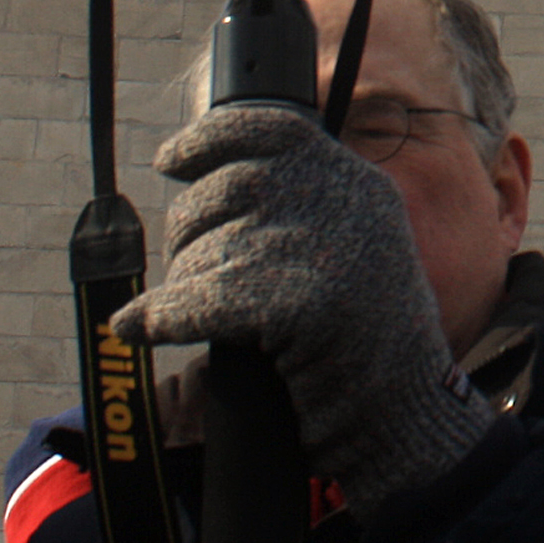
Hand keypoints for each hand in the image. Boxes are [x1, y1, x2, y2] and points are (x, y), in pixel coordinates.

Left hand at [110, 106, 493, 519]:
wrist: (409, 415)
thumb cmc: (374, 343)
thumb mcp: (360, 247)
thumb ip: (306, 206)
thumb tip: (214, 183)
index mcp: (355, 181)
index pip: (271, 127)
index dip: (208, 139)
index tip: (168, 160)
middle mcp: (336, 200)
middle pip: (225, 187)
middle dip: (188, 226)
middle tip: (182, 260)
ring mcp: (315, 247)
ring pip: (208, 245)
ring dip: (182, 280)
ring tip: (187, 309)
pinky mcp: (290, 300)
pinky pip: (198, 299)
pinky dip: (160, 316)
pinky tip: (135, 326)